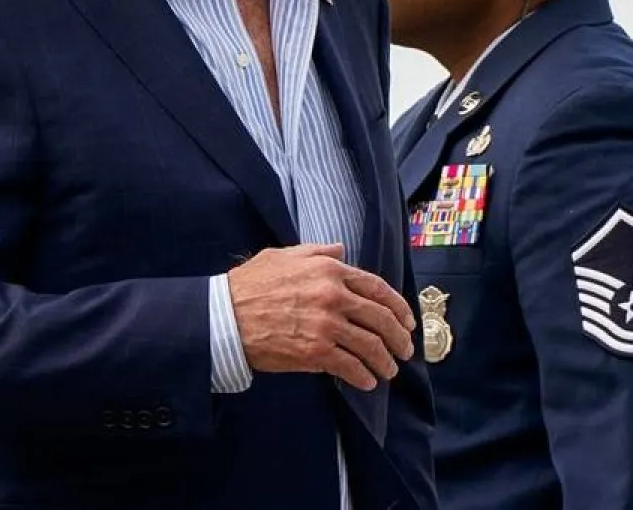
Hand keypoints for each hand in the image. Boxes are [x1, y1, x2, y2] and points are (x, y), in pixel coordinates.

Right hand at [226, 243, 415, 390]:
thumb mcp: (282, 255)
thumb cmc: (250, 284)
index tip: (407, 320)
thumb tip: (340, 249)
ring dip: (385, 361)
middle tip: (404, 350)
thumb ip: (316, 251)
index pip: (377, 287)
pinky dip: (363, 377)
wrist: (225, 316)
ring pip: (371, 346)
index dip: (398, 306)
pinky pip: (350, 367)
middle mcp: (333, 295)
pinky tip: (366, 382)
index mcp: (329, 270)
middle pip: (381, 318)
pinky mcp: (315, 352)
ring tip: (389, 371)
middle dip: (399, 337)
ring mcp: (326, 325)